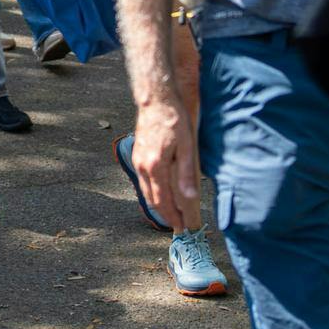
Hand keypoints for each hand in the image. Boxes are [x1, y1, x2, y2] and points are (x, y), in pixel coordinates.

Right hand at [132, 96, 202, 232]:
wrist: (155, 100)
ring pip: (147, 191)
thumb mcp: (186, 145)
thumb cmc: (174, 120)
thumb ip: (186, 173)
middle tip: (178, 225)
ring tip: (172, 214)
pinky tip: (162, 193)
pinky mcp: (137, 155)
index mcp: (156, 166)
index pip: (164, 201)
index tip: (183, 228)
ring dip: (159, 205)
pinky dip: (153, 193)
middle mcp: (143, 167)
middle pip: (153, 200)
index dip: (173, 217)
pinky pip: (144, 181)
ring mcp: (137, 161)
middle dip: (166, 215)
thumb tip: (190, 198)